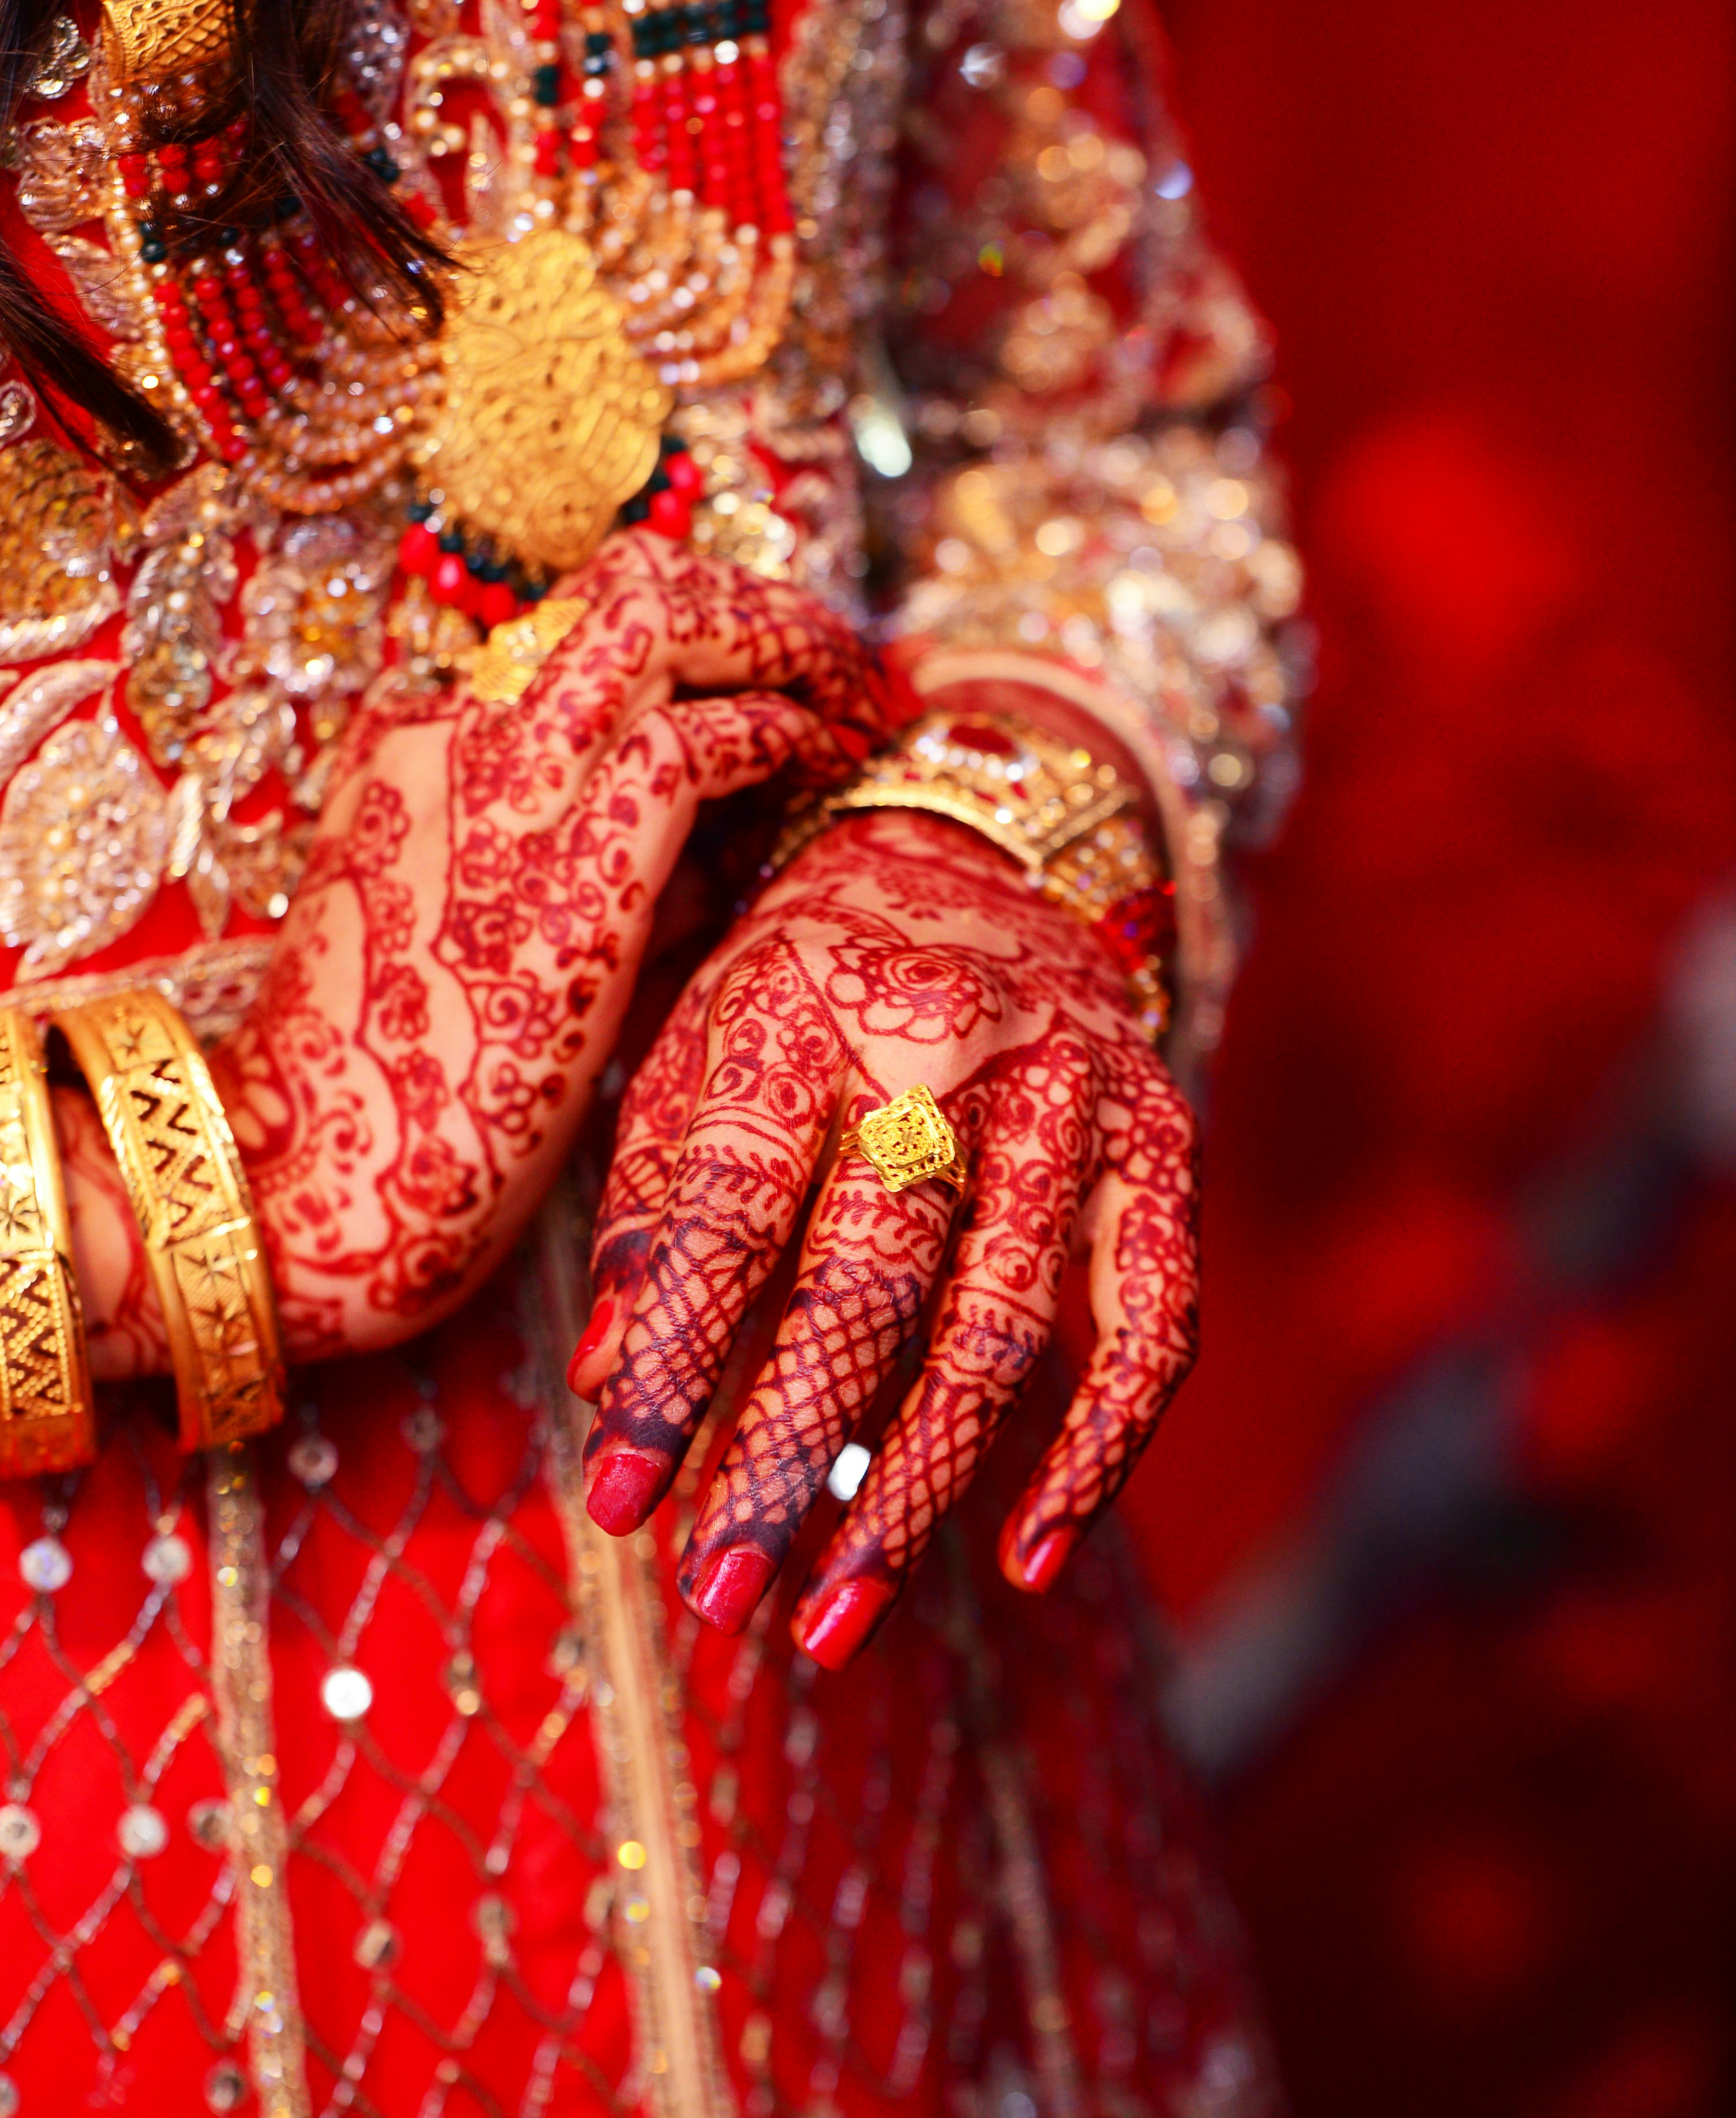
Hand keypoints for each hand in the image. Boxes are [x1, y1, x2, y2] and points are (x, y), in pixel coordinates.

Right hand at [68, 533, 896, 1372]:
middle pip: (629, 584)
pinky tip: (816, 762)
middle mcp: (456, 726)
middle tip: (831, 654)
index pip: (580, 633)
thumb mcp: (496, 938)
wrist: (318, 1190)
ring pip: (665, 618)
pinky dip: (775, 733)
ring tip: (849, 690)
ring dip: (782, 641)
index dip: (697, 639)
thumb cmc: (411, 1094)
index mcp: (419, 740)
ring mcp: (508, 776)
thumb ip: (599, 868)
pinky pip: (698, 739)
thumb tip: (722, 843)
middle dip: (753, 602)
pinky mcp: (571, 855)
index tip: (768, 674)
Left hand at [573, 806, 1197, 1665]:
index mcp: (800, 1009)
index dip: (670, 1369)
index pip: (727, 1212)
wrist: (976, 858)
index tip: (615, 1506)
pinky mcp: (1165, 1141)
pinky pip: (1153, 1321)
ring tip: (833, 1622)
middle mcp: (945, 1046)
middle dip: (786, 1456)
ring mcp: (1072, 1096)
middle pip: (868, 1284)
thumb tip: (608, 1385)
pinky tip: (1029, 1556)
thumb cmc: (804, 981)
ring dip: (915, 1491)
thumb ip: (659, 1204)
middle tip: (721, 1599)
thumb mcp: (698, 1046)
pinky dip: (1099, 1450)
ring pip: (1001, 1326)